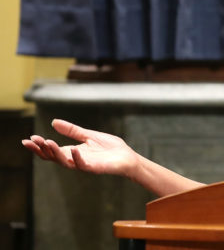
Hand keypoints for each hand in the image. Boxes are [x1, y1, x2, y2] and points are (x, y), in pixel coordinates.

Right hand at [21, 119, 138, 176]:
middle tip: (31, 141)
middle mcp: (75, 159)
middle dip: (41, 150)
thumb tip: (54, 122)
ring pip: (65, 161)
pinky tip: (72, 150)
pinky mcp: (95, 168)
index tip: (28, 139)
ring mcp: (84, 164)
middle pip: (53, 157)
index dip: (39, 146)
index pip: (51, 150)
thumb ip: (72, 130)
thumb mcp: (88, 135)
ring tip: (47, 142)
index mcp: (72, 152)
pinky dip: (77, 158)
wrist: (127, 157)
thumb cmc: (109, 148)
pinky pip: (83, 165)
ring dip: (55, 153)